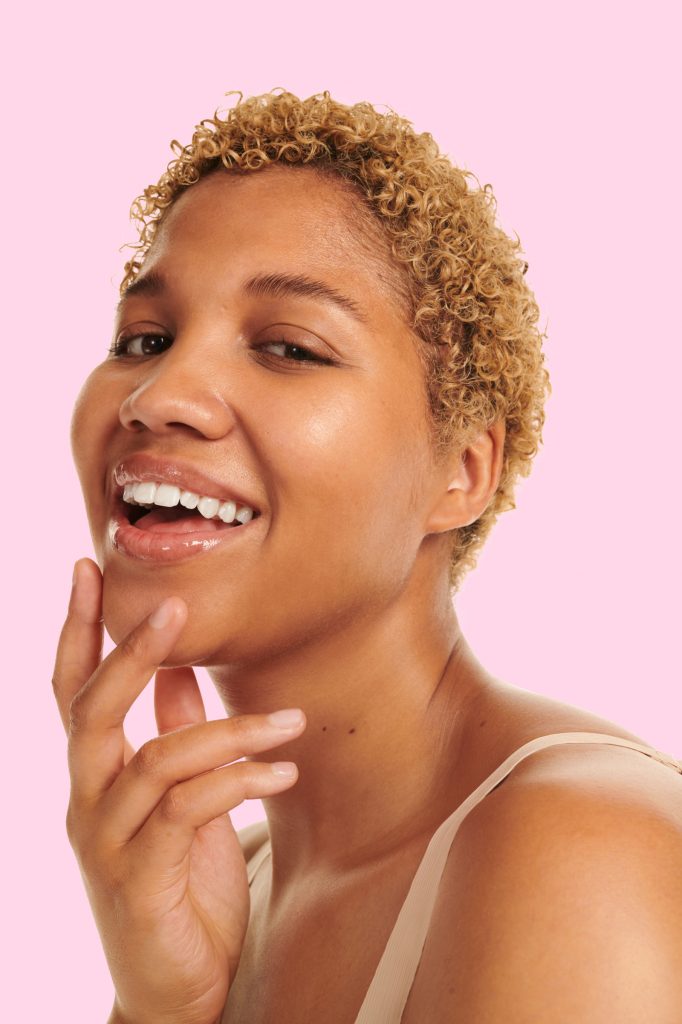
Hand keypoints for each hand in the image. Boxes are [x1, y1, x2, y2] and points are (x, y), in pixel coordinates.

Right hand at [52, 558, 305, 1023]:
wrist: (178, 986)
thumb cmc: (180, 882)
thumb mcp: (180, 800)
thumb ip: (173, 736)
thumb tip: (179, 671)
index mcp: (97, 774)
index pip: (73, 691)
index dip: (78, 630)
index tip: (88, 569)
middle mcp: (88, 801)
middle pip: (92, 711)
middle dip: (130, 652)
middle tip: (174, 604)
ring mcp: (108, 841)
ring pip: (156, 758)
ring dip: (229, 730)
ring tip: (291, 720)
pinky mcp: (141, 877)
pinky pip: (187, 808)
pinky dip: (237, 781)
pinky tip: (283, 773)